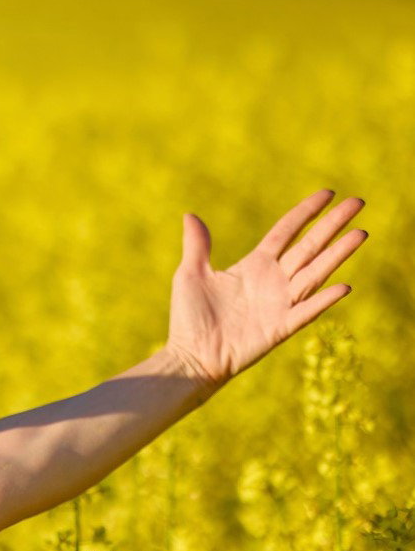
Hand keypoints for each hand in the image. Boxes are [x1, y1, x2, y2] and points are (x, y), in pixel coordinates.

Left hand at [165, 189, 369, 386]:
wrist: (190, 357)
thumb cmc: (189, 318)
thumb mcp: (191, 275)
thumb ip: (198, 246)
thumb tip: (190, 215)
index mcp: (255, 265)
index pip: (287, 231)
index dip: (306, 212)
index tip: (329, 193)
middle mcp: (273, 280)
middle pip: (310, 246)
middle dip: (333, 225)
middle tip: (358, 202)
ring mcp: (280, 303)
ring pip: (315, 273)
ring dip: (337, 255)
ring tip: (360, 233)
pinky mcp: (280, 328)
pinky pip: (306, 311)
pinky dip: (324, 300)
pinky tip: (343, 287)